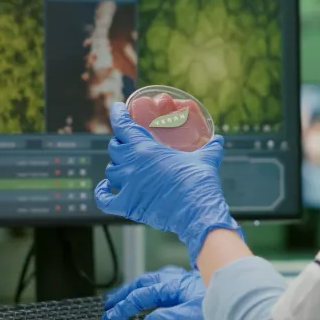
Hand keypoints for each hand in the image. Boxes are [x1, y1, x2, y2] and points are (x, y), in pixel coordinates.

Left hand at [95, 102, 241, 265]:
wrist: (198, 211)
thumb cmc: (200, 183)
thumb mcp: (206, 159)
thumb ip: (211, 147)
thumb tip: (218, 140)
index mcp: (146, 149)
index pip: (122, 126)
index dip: (117, 114)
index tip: (117, 108)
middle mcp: (132, 165)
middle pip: (115, 148)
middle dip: (120, 143)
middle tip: (128, 142)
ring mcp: (128, 186)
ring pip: (111, 171)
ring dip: (116, 166)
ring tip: (124, 166)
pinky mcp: (128, 206)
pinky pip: (104, 199)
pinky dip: (102, 193)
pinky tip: (104, 188)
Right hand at [103, 267, 210, 319]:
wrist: (241, 296)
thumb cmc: (220, 304)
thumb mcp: (188, 317)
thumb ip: (164, 319)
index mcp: (172, 286)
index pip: (141, 296)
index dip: (124, 306)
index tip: (112, 315)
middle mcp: (176, 279)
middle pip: (142, 283)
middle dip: (124, 293)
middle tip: (110, 303)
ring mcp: (183, 280)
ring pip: (153, 279)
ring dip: (136, 286)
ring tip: (125, 294)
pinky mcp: (190, 284)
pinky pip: (163, 280)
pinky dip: (151, 284)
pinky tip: (154, 288)